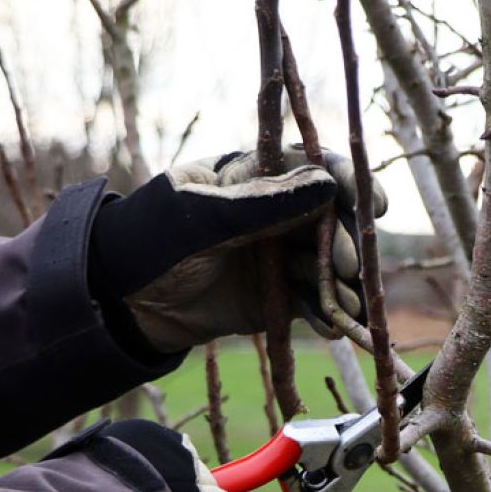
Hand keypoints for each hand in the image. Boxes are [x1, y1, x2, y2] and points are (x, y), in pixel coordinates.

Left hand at [88, 147, 387, 351]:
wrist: (119, 303)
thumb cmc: (149, 241)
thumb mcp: (200, 216)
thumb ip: (260, 203)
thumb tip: (324, 183)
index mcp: (253, 175)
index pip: (311, 166)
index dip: (346, 181)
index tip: (371, 202)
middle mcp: (274, 213)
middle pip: (330, 219)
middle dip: (346, 242)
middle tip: (348, 267)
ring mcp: (278, 256)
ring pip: (327, 264)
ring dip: (341, 283)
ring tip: (346, 305)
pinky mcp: (277, 297)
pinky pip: (313, 302)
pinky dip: (327, 313)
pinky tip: (334, 325)